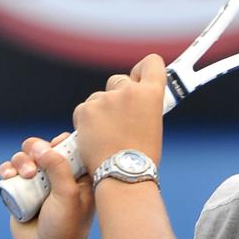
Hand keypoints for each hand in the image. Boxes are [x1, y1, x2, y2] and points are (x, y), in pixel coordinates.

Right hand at [0, 131, 94, 238]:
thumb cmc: (65, 227)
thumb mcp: (68, 195)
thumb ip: (58, 167)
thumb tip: (40, 146)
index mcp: (79, 176)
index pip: (70, 147)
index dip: (60, 142)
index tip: (56, 148)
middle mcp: (58, 177)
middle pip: (43, 148)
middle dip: (35, 149)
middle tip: (35, 163)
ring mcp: (39, 183)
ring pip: (25, 157)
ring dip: (20, 160)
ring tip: (25, 175)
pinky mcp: (21, 191)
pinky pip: (11, 171)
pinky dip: (7, 169)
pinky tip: (8, 175)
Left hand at [73, 54, 166, 173]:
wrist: (123, 174)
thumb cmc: (142, 157)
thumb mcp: (153, 125)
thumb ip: (144, 105)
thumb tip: (136, 99)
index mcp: (151, 94)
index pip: (151, 63)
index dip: (143, 70)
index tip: (139, 78)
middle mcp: (129, 91)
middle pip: (119, 80)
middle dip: (117, 94)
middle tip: (119, 118)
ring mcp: (105, 100)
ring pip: (99, 97)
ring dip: (100, 111)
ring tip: (107, 136)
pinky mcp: (86, 110)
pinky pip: (84, 110)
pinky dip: (87, 122)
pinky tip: (95, 138)